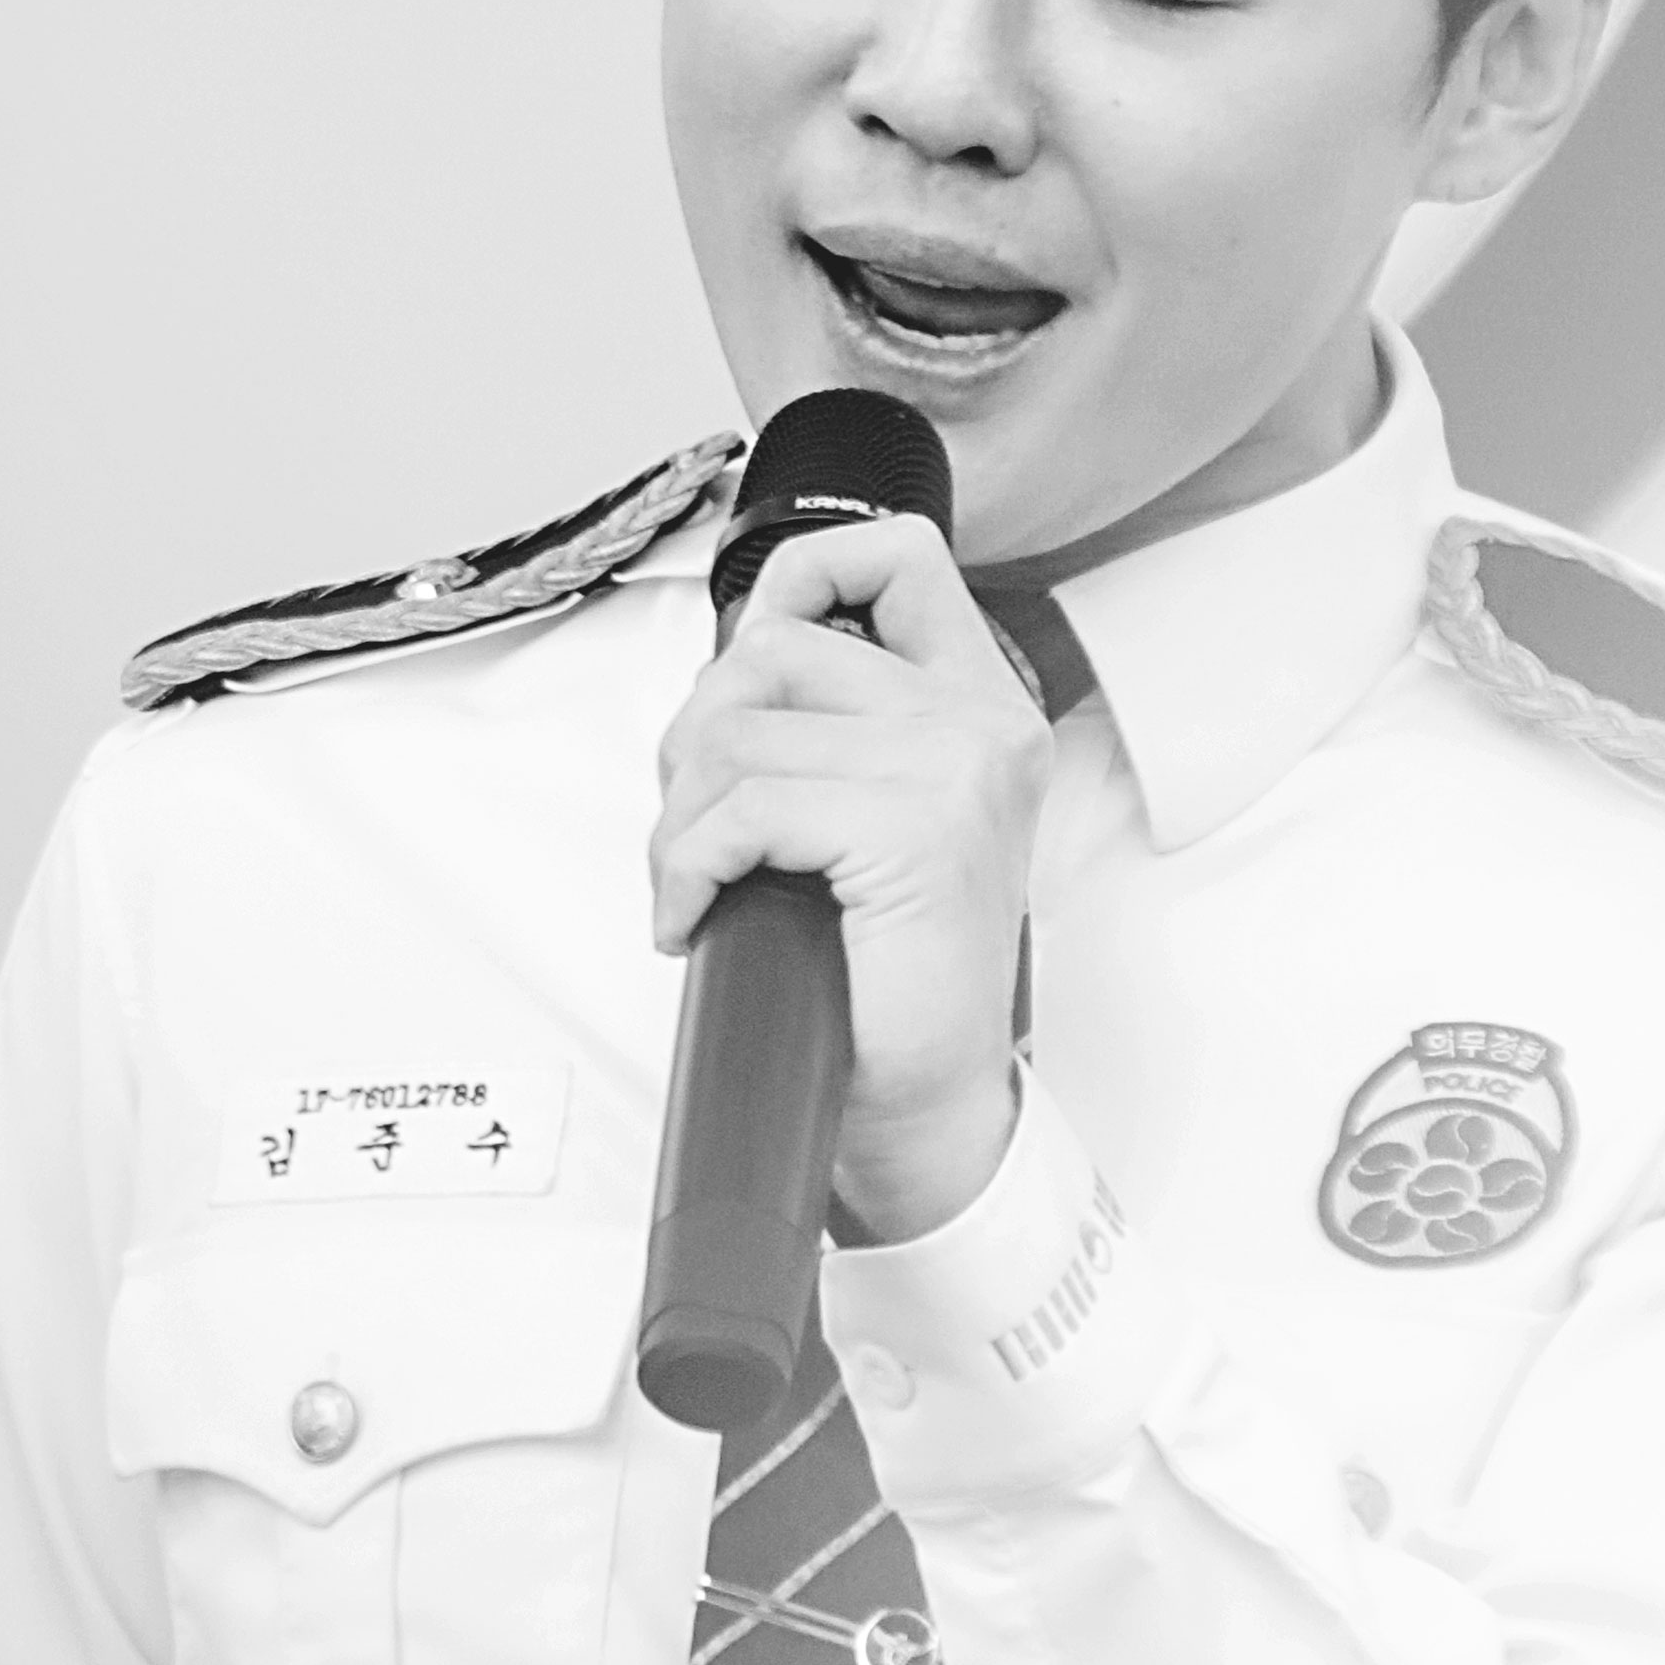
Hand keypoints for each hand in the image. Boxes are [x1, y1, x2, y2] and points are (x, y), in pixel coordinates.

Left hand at [650, 514, 1049, 1240]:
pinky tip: (695, 914)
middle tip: (695, 825)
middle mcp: (983, 724)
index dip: (797, 575)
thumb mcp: (872, 822)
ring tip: (693, 882)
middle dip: (697, 735)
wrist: (925, 1110)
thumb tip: (732, 666)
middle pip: (776, 647)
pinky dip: (687, 863)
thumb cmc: (888, 984)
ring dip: (680, 815)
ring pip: (741, 729)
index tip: (741, 654)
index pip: (898, 555)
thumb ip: (836, 728)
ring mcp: (957, 771)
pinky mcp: (912, 830)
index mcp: (984, 708)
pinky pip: (741, 807)